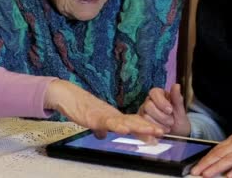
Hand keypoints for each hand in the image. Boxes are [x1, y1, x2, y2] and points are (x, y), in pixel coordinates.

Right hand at [44, 79, 162, 141]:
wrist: (68, 96)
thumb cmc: (80, 108)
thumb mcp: (93, 122)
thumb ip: (100, 129)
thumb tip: (102, 135)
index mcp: (114, 117)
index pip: (133, 123)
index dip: (145, 128)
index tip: (158, 133)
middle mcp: (113, 116)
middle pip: (134, 121)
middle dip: (149, 127)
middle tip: (163, 131)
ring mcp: (105, 116)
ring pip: (126, 121)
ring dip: (140, 126)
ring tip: (152, 130)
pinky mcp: (96, 117)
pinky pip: (109, 123)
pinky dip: (118, 126)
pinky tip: (126, 129)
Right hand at [138, 84, 189, 135]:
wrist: (177, 133)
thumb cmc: (178, 118)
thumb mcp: (179, 109)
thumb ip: (177, 98)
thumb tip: (176, 85)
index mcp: (158, 94)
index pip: (154, 93)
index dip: (161, 102)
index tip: (170, 110)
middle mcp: (148, 101)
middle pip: (148, 106)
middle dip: (161, 116)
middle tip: (171, 122)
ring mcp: (143, 112)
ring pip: (145, 117)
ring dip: (158, 124)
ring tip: (167, 128)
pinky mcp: (141, 123)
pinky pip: (143, 126)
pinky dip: (153, 130)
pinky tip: (161, 133)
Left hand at [191, 124, 231, 177]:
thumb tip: (221, 157)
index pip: (217, 149)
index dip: (206, 158)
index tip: (196, 166)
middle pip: (220, 154)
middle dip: (206, 163)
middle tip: (196, 171)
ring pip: (229, 158)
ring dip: (217, 167)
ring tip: (207, 174)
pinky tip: (230, 176)